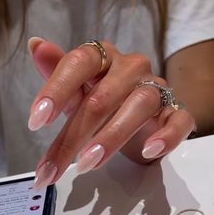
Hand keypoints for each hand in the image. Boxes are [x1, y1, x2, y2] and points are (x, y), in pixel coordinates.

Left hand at [28, 38, 194, 188]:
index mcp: (103, 58)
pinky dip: (166, 136)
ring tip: (86, 164)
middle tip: (52, 168)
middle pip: (102, 98)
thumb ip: (58, 73)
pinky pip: (178, 120)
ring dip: (111, 137)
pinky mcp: (175, 112)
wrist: (142, 117)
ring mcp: (156, 89)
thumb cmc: (105, 102)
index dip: (57, 90)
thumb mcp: (77, 91)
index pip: (79, 62)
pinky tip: (148, 151)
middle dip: (72, 137)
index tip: (36, 122)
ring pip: (139, 106)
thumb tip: (36, 46)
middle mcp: (131, 68)